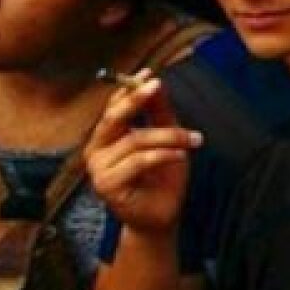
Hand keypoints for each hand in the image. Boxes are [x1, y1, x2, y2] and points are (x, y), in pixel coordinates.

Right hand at [85, 74, 199, 239]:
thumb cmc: (162, 177)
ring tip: (193, 139)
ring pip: (134, 140)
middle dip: (136, 100)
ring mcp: (98, 169)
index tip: (150, 74)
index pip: (113, 107)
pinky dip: (163, 155)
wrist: (162, 215)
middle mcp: (96, 150)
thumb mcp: (167, 138)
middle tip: (156, 86)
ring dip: (169, 136)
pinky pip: (138, 161)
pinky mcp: (107, 186)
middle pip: (113, 118)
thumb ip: (159, 112)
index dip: (129, 89)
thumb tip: (156, 83)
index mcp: (106, 137)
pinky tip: (181, 155)